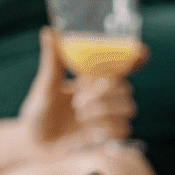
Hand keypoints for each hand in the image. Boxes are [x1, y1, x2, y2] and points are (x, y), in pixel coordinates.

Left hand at [16, 27, 145, 155]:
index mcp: (94, 82)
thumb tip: (49, 31)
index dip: (135, 60)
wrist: (33, 142)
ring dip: (104, 109)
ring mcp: (109, 119)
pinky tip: (89, 130)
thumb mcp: (45, 85)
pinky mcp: (109, 139)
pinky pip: (122, 130)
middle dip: (107, 90)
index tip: (141, 51)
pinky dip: (106, 127)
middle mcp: (105, 99)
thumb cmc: (39, 112)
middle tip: (81, 98)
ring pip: (128, 108)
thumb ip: (52, 61)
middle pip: (127, 89)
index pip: (121, 69)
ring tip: (80, 113)